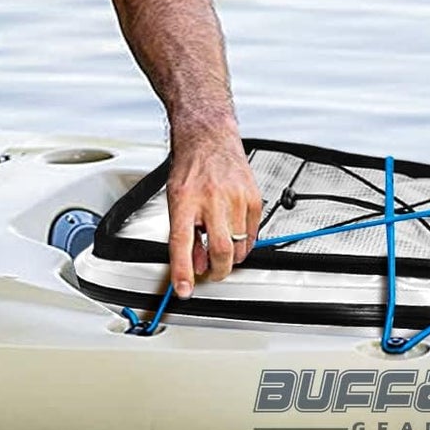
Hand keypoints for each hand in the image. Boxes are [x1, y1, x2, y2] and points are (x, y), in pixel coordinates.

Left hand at [167, 129, 261, 296]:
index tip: (184, 290)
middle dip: (217, 271)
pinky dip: (243, 244)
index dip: (183, 271)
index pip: (181, 243)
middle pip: (221, 250)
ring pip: (239, 246)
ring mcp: (236, 198)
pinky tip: (234, 236)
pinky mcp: (253, 198)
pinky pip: (252, 235)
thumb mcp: (176, 202)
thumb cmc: (190, 168)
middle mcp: (211, 199)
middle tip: (212, 274)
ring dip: (230, 258)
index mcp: (186, 200)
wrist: (209, 139)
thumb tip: (195, 266)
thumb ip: (185, 236)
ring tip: (220, 250)